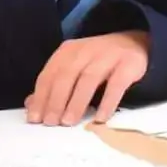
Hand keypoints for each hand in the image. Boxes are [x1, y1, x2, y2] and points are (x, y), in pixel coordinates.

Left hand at [25, 31, 150, 125]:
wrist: (135, 43)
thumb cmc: (99, 61)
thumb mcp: (74, 67)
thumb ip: (54, 84)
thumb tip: (31, 104)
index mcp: (68, 51)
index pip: (50, 74)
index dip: (41, 96)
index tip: (35, 118)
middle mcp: (86, 50)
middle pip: (66, 75)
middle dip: (56, 100)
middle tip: (50, 122)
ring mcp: (108, 55)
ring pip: (89, 79)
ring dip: (76, 102)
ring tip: (68, 122)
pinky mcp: (128, 64)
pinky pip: (116, 84)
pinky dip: (107, 101)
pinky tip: (100, 118)